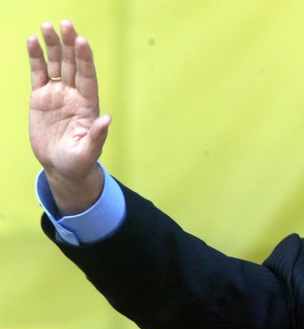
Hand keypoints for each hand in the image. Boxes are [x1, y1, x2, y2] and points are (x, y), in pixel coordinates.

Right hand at [28, 20, 110, 214]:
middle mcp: (74, 95)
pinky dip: (36, 58)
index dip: (85, 59)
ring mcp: (58, 94)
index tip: (82, 41)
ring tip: (47, 26)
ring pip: (56, 64)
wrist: (61, 167)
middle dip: (69, 45)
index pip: (88, 76)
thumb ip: (97, 136)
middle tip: (66, 24)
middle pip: (72, 64)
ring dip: (52, 46)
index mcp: (88, 105)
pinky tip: (33, 41)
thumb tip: (107, 119)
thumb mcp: (88, 152)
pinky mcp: (41, 98)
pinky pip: (39, 73)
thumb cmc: (79, 162)